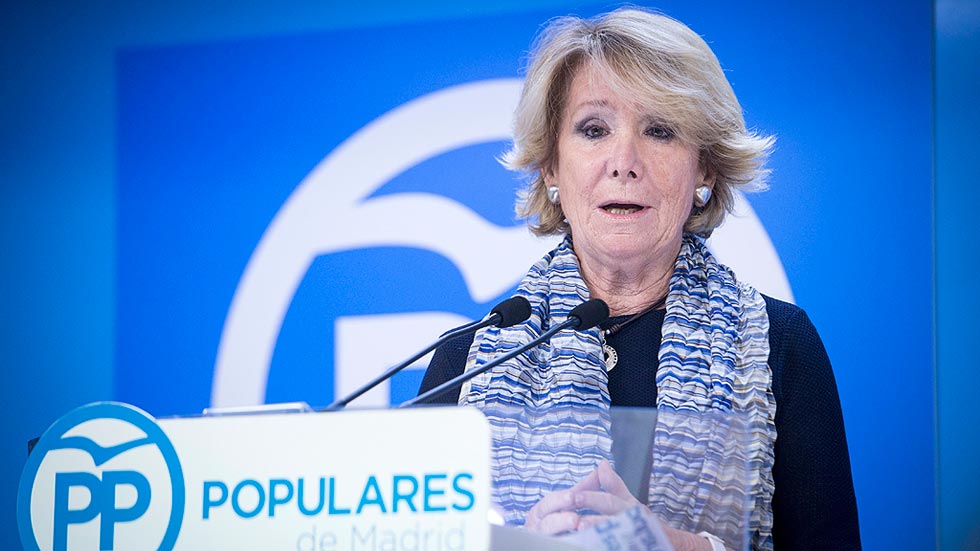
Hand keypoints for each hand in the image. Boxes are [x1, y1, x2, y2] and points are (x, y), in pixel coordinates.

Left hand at [524, 460, 717, 550]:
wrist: (675, 548)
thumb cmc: (647, 527)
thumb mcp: (630, 505)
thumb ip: (613, 487)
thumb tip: (599, 463)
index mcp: (630, 510)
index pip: (610, 501)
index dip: (592, 498)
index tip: (573, 496)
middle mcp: (636, 525)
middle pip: (612, 521)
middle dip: (593, 519)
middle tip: (573, 517)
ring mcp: (637, 540)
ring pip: (614, 538)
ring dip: (597, 536)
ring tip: (579, 535)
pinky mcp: (636, 546)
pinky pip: (618, 546)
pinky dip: (603, 544)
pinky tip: (588, 544)